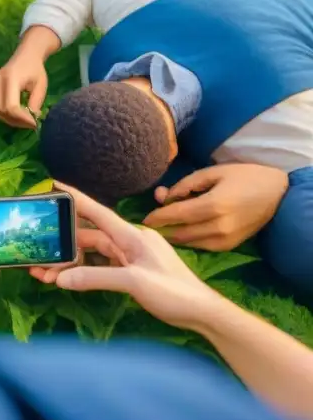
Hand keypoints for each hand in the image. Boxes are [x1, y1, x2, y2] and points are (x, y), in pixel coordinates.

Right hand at [0, 39, 50, 129]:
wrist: (26, 56)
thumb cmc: (35, 70)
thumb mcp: (41, 86)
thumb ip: (35, 103)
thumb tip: (31, 120)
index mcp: (11, 79)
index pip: (11, 107)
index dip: (22, 119)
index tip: (34, 124)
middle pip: (1, 111)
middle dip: (16, 121)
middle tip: (30, 123)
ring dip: (9, 120)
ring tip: (23, 120)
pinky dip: (3, 114)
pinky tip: (14, 114)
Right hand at [30, 184, 222, 330]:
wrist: (203, 312)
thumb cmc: (174, 292)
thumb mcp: (134, 283)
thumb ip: (96, 278)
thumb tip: (61, 279)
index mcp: (133, 236)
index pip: (98, 213)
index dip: (76, 199)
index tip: (55, 186)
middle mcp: (130, 242)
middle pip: (89, 238)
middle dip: (62, 246)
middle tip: (37, 255)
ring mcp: (131, 258)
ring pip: (93, 255)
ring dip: (70, 263)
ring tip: (43, 275)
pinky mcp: (132, 272)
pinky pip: (102, 267)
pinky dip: (84, 272)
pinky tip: (67, 279)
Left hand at [143, 163, 287, 251]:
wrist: (278, 192)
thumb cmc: (244, 176)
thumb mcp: (211, 173)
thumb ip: (184, 186)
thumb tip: (162, 198)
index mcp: (213, 205)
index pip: (174, 215)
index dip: (155, 218)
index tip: (141, 219)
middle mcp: (218, 226)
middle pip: (177, 232)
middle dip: (160, 228)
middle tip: (149, 222)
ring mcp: (224, 239)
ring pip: (186, 242)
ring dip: (171, 236)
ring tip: (162, 226)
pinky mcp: (228, 246)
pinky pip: (199, 246)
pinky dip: (187, 240)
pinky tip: (181, 230)